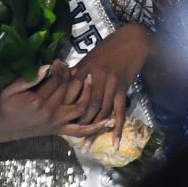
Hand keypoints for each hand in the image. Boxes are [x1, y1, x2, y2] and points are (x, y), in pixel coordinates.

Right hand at [0, 60, 98, 143]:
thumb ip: (29, 79)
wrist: (0, 128)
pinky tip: (109, 121)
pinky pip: (80, 130)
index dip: (59, 68)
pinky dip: (95, 127)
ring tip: (92, 78)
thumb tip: (47, 67)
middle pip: (70, 90)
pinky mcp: (59, 131)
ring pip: (81, 108)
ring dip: (89, 93)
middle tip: (72, 67)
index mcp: (38, 101)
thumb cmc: (3, 106)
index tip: (59, 61)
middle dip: (72, 76)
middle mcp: (51, 113)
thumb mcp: (10, 89)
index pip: (56, 80)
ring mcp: (57, 123)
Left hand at [59, 23, 151, 146]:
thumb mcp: (89, 57)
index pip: (71, 93)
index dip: (64, 108)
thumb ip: (75, 72)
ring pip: (101, 111)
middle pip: (86, 106)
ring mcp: (111, 83)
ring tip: (87, 146)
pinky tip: (114, 142)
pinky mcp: (123, 88)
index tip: (55, 121)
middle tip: (70, 139)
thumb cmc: (108, 48)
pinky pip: (119, 111)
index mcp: (84, 69)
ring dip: (94, 129)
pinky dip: (117, 127)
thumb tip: (59, 80)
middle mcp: (96, 78)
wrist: (132, 40)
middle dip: (78, 123)